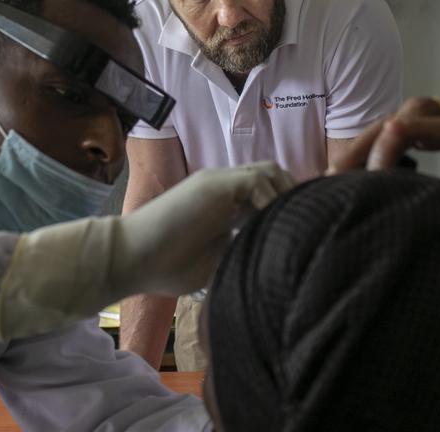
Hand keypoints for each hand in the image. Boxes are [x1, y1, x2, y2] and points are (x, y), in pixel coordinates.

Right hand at [0, 162, 294, 339]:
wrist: (131, 258)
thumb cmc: (167, 266)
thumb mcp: (217, 260)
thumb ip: (242, 250)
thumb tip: (278, 260)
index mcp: (225, 205)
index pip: (268, 192)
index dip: (288, 208)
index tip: (304, 232)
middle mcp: (225, 188)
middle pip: (274, 176)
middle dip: (293, 198)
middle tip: (307, 226)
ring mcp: (218, 183)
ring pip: (269, 172)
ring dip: (285, 195)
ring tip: (293, 225)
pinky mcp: (213, 185)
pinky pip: (256, 179)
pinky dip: (271, 198)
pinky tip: (273, 224)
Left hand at [328, 95, 439, 207]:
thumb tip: (408, 223)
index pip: (388, 135)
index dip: (356, 158)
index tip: (329, 188)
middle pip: (386, 122)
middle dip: (351, 152)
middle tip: (323, 185)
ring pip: (409, 117)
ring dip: (375, 145)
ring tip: (351, 177)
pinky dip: (417, 132)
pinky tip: (393, 144)